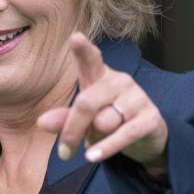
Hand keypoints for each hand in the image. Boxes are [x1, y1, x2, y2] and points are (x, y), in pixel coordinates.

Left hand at [38, 32, 167, 172]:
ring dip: (95, 139)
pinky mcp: (151, 117)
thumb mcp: (83, 121)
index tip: (75, 37)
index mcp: (99, 76)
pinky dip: (107, 147)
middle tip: (64, 153)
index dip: (83, 49)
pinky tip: (93, 156)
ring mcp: (137, 97)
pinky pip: (124, 134)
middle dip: (72, 130)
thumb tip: (42, 122)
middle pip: (87, 103)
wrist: (145, 139)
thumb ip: (64, 120)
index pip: (90, 59)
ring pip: (105, 120)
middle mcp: (119, 81)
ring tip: (97, 144)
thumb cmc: (107, 121)